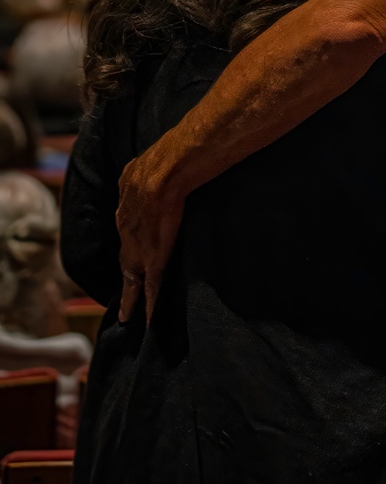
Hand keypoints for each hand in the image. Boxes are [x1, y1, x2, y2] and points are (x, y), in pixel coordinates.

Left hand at [116, 146, 184, 325]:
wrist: (165, 172)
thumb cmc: (160, 161)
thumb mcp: (141, 166)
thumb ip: (140, 175)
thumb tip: (142, 172)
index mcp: (126, 206)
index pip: (127, 230)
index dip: (129, 243)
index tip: (130, 254)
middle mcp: (126, 230)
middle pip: (125, 258)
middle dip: (125, 274)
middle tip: (124, 293)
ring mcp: (138, 248)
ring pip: (132, 277)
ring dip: (130, 295)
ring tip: (129, 314)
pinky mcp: (153, 261)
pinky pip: (149, 289)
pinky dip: (147, 306)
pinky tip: (145, 322)